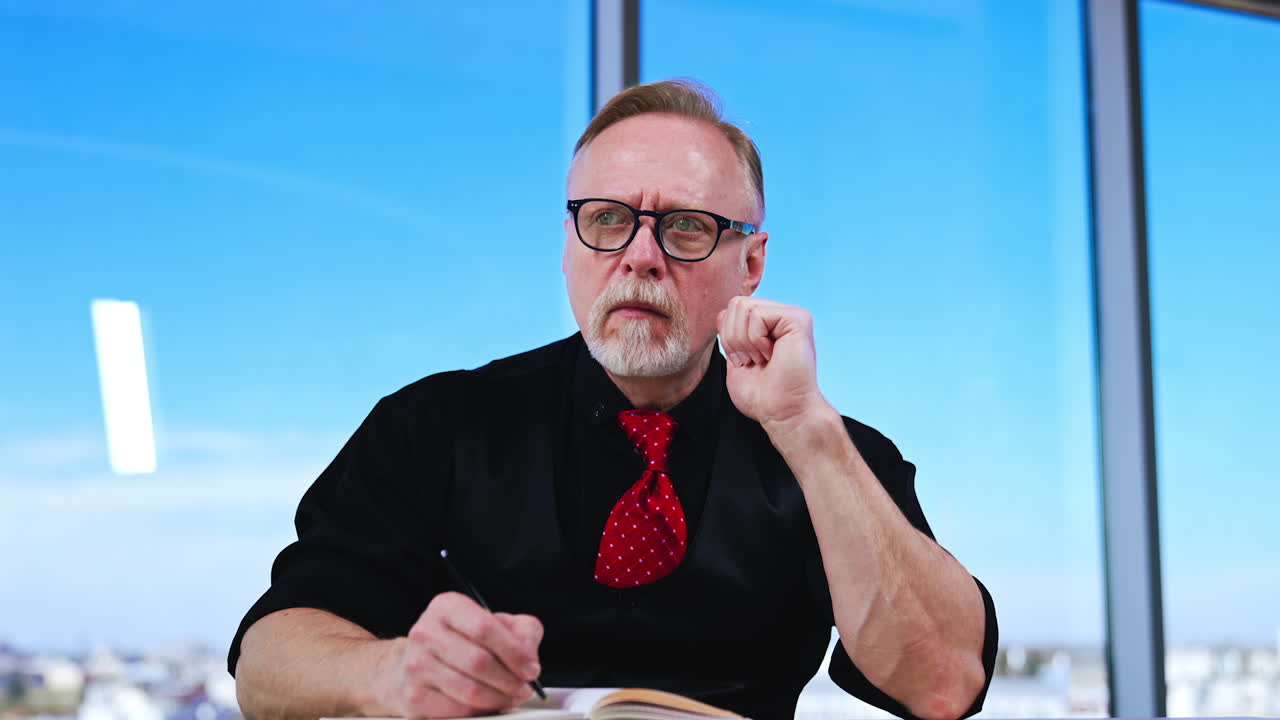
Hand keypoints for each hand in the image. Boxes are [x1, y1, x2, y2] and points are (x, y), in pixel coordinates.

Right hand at [381, 592, 542, 717]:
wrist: (419, 663)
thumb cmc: (462, 641)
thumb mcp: (496, 624)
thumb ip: (522, 632)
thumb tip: (529, 658)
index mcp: (447, 607)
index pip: (485, 628)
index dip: (514, 652)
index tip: (531, 669)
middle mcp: (426, 632)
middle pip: (478, 661)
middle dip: (510, 680)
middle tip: (524, 688)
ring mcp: (415, 665)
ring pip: (469, 689)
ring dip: (498, 698)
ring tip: (510, 697)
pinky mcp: (413, 695)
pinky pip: (456, 709)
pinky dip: (480, 710)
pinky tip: (487, 704)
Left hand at [717, 296, 830, 432]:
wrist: (783, 413)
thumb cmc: (762, 396)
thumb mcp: (736, 359)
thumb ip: (730, 334)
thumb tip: (723, 312)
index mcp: (768, 325)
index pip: (732, 310)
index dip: (727, 336)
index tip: (743, 361)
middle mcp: (782, 316)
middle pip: (736, 304)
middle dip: (733, 337)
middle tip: (751, 361)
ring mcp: (792, 315)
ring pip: (744, 306)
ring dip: (743, 340)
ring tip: (760, 359)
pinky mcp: (798, 319)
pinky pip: (758, 314)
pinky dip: (755, 339)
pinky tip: (771, 356)